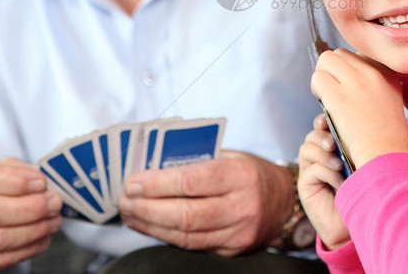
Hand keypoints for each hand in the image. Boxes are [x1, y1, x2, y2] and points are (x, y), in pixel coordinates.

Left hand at [118, 150, 293, 255]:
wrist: (282, 200)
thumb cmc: (249, 173)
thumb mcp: (228, 156)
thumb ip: (193, 160)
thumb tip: (150, 167)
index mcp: (239, 176)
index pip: (191, 181)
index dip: (157, 184)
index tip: (132, 182)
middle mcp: (241, 207)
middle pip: (184, 215)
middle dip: (147, 208)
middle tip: (124, 201)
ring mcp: (237, 234)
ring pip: (185, 236)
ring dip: (150, 226)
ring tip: (130, 214)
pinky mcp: (231, 251)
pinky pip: (192, 246)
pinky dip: (165, 236)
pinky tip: (150, 226)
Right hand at [297, 113, 349, 249]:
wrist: (354, 223)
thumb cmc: (362, 192)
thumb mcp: (359, 164)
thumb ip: (353, 149)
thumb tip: (355, 131)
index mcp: (331, 149)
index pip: (321, 127)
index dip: (322, 121)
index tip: (328, 119)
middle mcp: (317, 158)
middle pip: (311, 137)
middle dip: (321, 136)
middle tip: (333, 144)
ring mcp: (309, 171)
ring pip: (306, 150)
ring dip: (323, 155)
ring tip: (339, 165)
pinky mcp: (305, 186)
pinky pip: (312, 170)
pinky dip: (327, 173)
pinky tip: (340, 183)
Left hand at [313, 49, 407, 168]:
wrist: (386, 156)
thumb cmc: (384, 136)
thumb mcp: (389, 99)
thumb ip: (373, 82)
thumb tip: (345, 70)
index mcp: (388, 72)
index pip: (358, 55)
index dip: (348, 71)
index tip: (349, 88)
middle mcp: (374, 72)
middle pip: (340, 54)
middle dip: (332, 70)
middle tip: (334, 91)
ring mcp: (357, 81)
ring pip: (326, 60)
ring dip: (322, 77)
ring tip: (328, 97)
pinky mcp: (339, 96)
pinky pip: (318, 77)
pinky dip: (316, 88)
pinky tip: (325, 103)